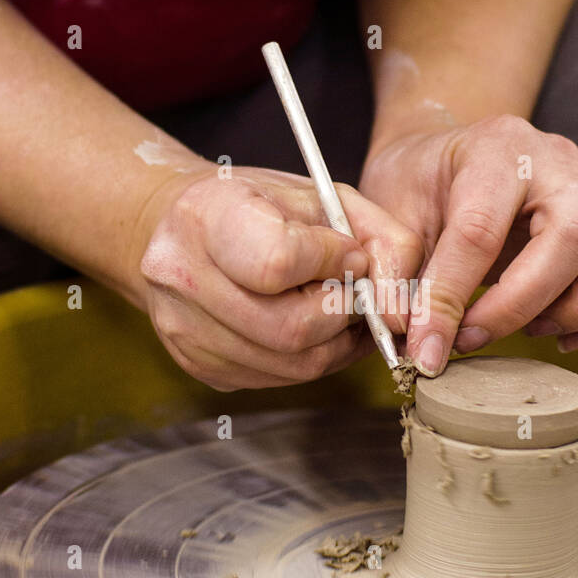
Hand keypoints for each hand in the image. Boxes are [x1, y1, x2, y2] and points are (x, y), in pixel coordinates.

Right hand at [134, 166, 421, 389]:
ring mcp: (185, 330)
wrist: (182, 227)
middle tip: (348, 290)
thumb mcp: (330, 198)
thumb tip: (395, 315)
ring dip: (333, 342)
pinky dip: (310, 358)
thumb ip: (384, 243)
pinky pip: (277, 379)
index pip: (278, 263)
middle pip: (290, 329)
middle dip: (341, 313)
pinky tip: (309, 326)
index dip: (330, 263)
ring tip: (333, 306)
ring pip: (292, 365)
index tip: (345, 251)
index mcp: (206, 217)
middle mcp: (182, 276)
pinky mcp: (199, 366)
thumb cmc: (263, 207)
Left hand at [359, 114, 577, 374]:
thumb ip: (395, 270)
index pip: (480, 230)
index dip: (452, 299)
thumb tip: (413, 338)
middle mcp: (556, 160)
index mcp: (492, 149)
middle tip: (473, 339)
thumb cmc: (420, 184)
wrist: (447, 155)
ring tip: (529, 332)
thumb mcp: (388, 214)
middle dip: (523, 305)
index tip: (428, 350)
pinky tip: (562, 334)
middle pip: (574, 237)